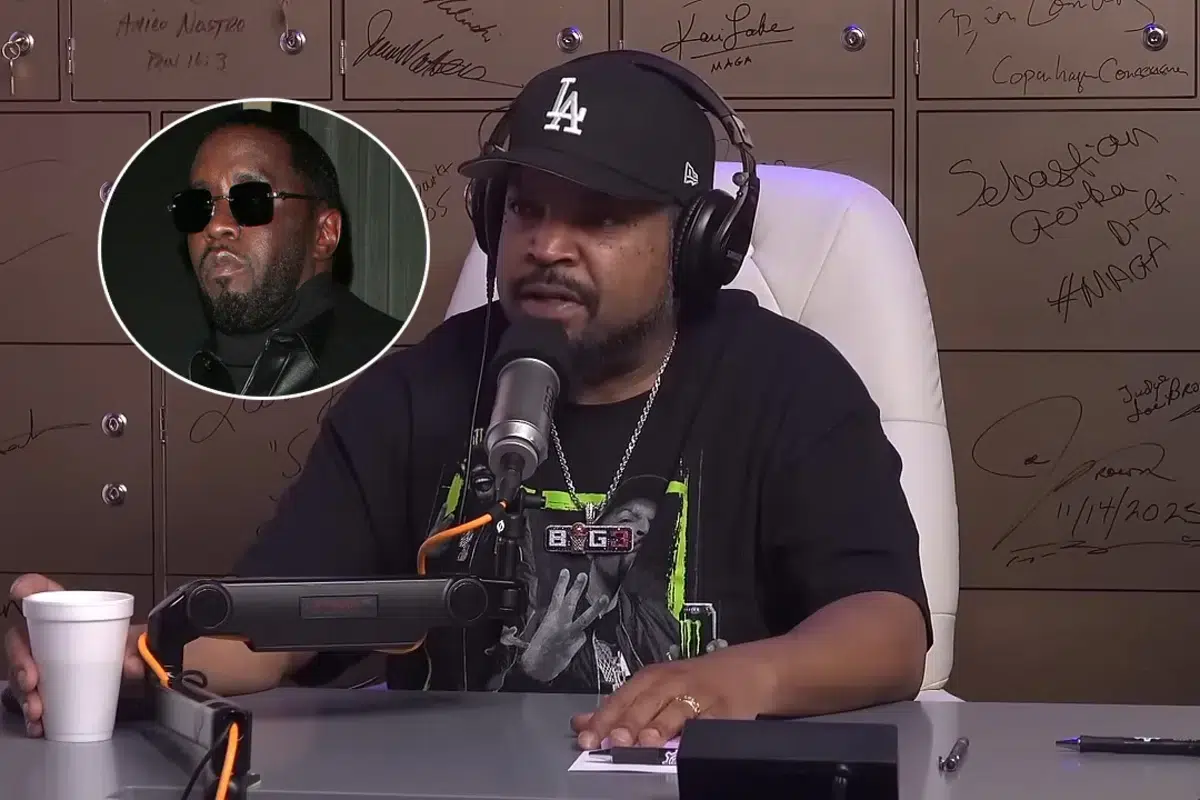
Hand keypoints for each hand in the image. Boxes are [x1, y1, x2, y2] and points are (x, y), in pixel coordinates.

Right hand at [4, 574, 144, 737]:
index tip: (21, 591)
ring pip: (22, 673)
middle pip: (23, 639)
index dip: (31, 588)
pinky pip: (31, 699)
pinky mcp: (49, 687)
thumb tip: (133, 664)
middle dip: (20, 662)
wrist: (138, 672)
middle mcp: (53, 635)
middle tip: (31, 681)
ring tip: (37, 710)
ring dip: (24, 694)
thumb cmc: (129, 649)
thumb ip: (139, 648)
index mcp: (73, 613)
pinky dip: (32, 715)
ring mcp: (47, 662)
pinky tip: (38, 725)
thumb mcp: (137, 643)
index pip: (48, 594)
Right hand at [519, 569, 606, 681]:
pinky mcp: (575, 644)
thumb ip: (556, 620)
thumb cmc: (538, 649)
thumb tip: (567, 617)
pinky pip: (582, 636)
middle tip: (583, 576)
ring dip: (595, 608)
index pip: (556, 596)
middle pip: (570, 602)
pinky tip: (573, 642)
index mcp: (550, 618)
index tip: (566, 572)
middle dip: (577, 588)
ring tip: (604, 598)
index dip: (562, 583)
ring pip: (584, 618)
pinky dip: (580, 636)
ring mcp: (569, 633)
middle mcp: (560, 623)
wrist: (537, 667)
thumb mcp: (543, 629)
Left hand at [570, 642, 778, 749]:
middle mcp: (673, 682)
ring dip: (660, 725)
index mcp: (652, 678)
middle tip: (614, 740)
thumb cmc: (693, 682)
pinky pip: (710, 721)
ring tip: (646, 741)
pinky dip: (698, 731)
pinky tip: (688, 742)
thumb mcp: (654, 688)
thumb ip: (619, 707)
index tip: (588, 737)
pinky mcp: (725, 709)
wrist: (746, 671)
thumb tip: (580, 723)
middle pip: (647, 702)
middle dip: (629, 722)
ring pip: (676, 709)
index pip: (622, 697)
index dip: (604, 718)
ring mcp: (700, 695)